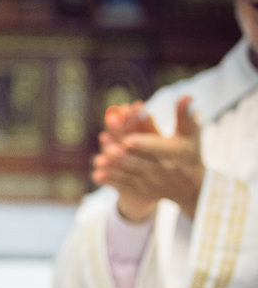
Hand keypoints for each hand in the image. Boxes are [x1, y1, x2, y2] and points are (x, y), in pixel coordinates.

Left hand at [92, 96, 203, 220]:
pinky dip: (111, 181)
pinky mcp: (144, 192)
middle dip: (123, 157)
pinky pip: (125, 186)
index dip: (143, 144)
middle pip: (140, 162)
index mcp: (175, 154)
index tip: (127, 139)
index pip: (158, 148)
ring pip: (130, 175)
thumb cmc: (189, 152)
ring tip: (97, 161)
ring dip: (113, 169)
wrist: (191, 187)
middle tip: (107, 149)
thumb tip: (186, 95)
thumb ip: (185, 115)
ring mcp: (153, 183)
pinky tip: (96, 175)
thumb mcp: (191, 134)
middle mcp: (164, 170)